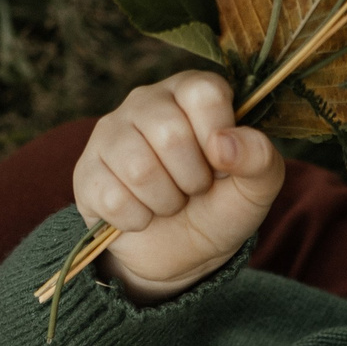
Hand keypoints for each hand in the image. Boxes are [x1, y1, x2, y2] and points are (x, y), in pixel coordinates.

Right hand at [76, 71, 285, 304]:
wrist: (182, 253)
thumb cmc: (220, 206)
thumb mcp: (256, 188)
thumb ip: (260, 159)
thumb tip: (224, 143)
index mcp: (191, 92)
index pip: (205, 93)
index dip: (219, 138)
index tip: (222, 163)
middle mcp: (147, 101)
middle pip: (169, 133)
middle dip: (193, 178)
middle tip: (194, 188)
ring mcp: (110, 132)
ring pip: (138, 168)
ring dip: (166, 202)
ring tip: (170, 201)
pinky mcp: (87, 170)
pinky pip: (113, 198)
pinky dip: (138, 220)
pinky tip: (143, 213)